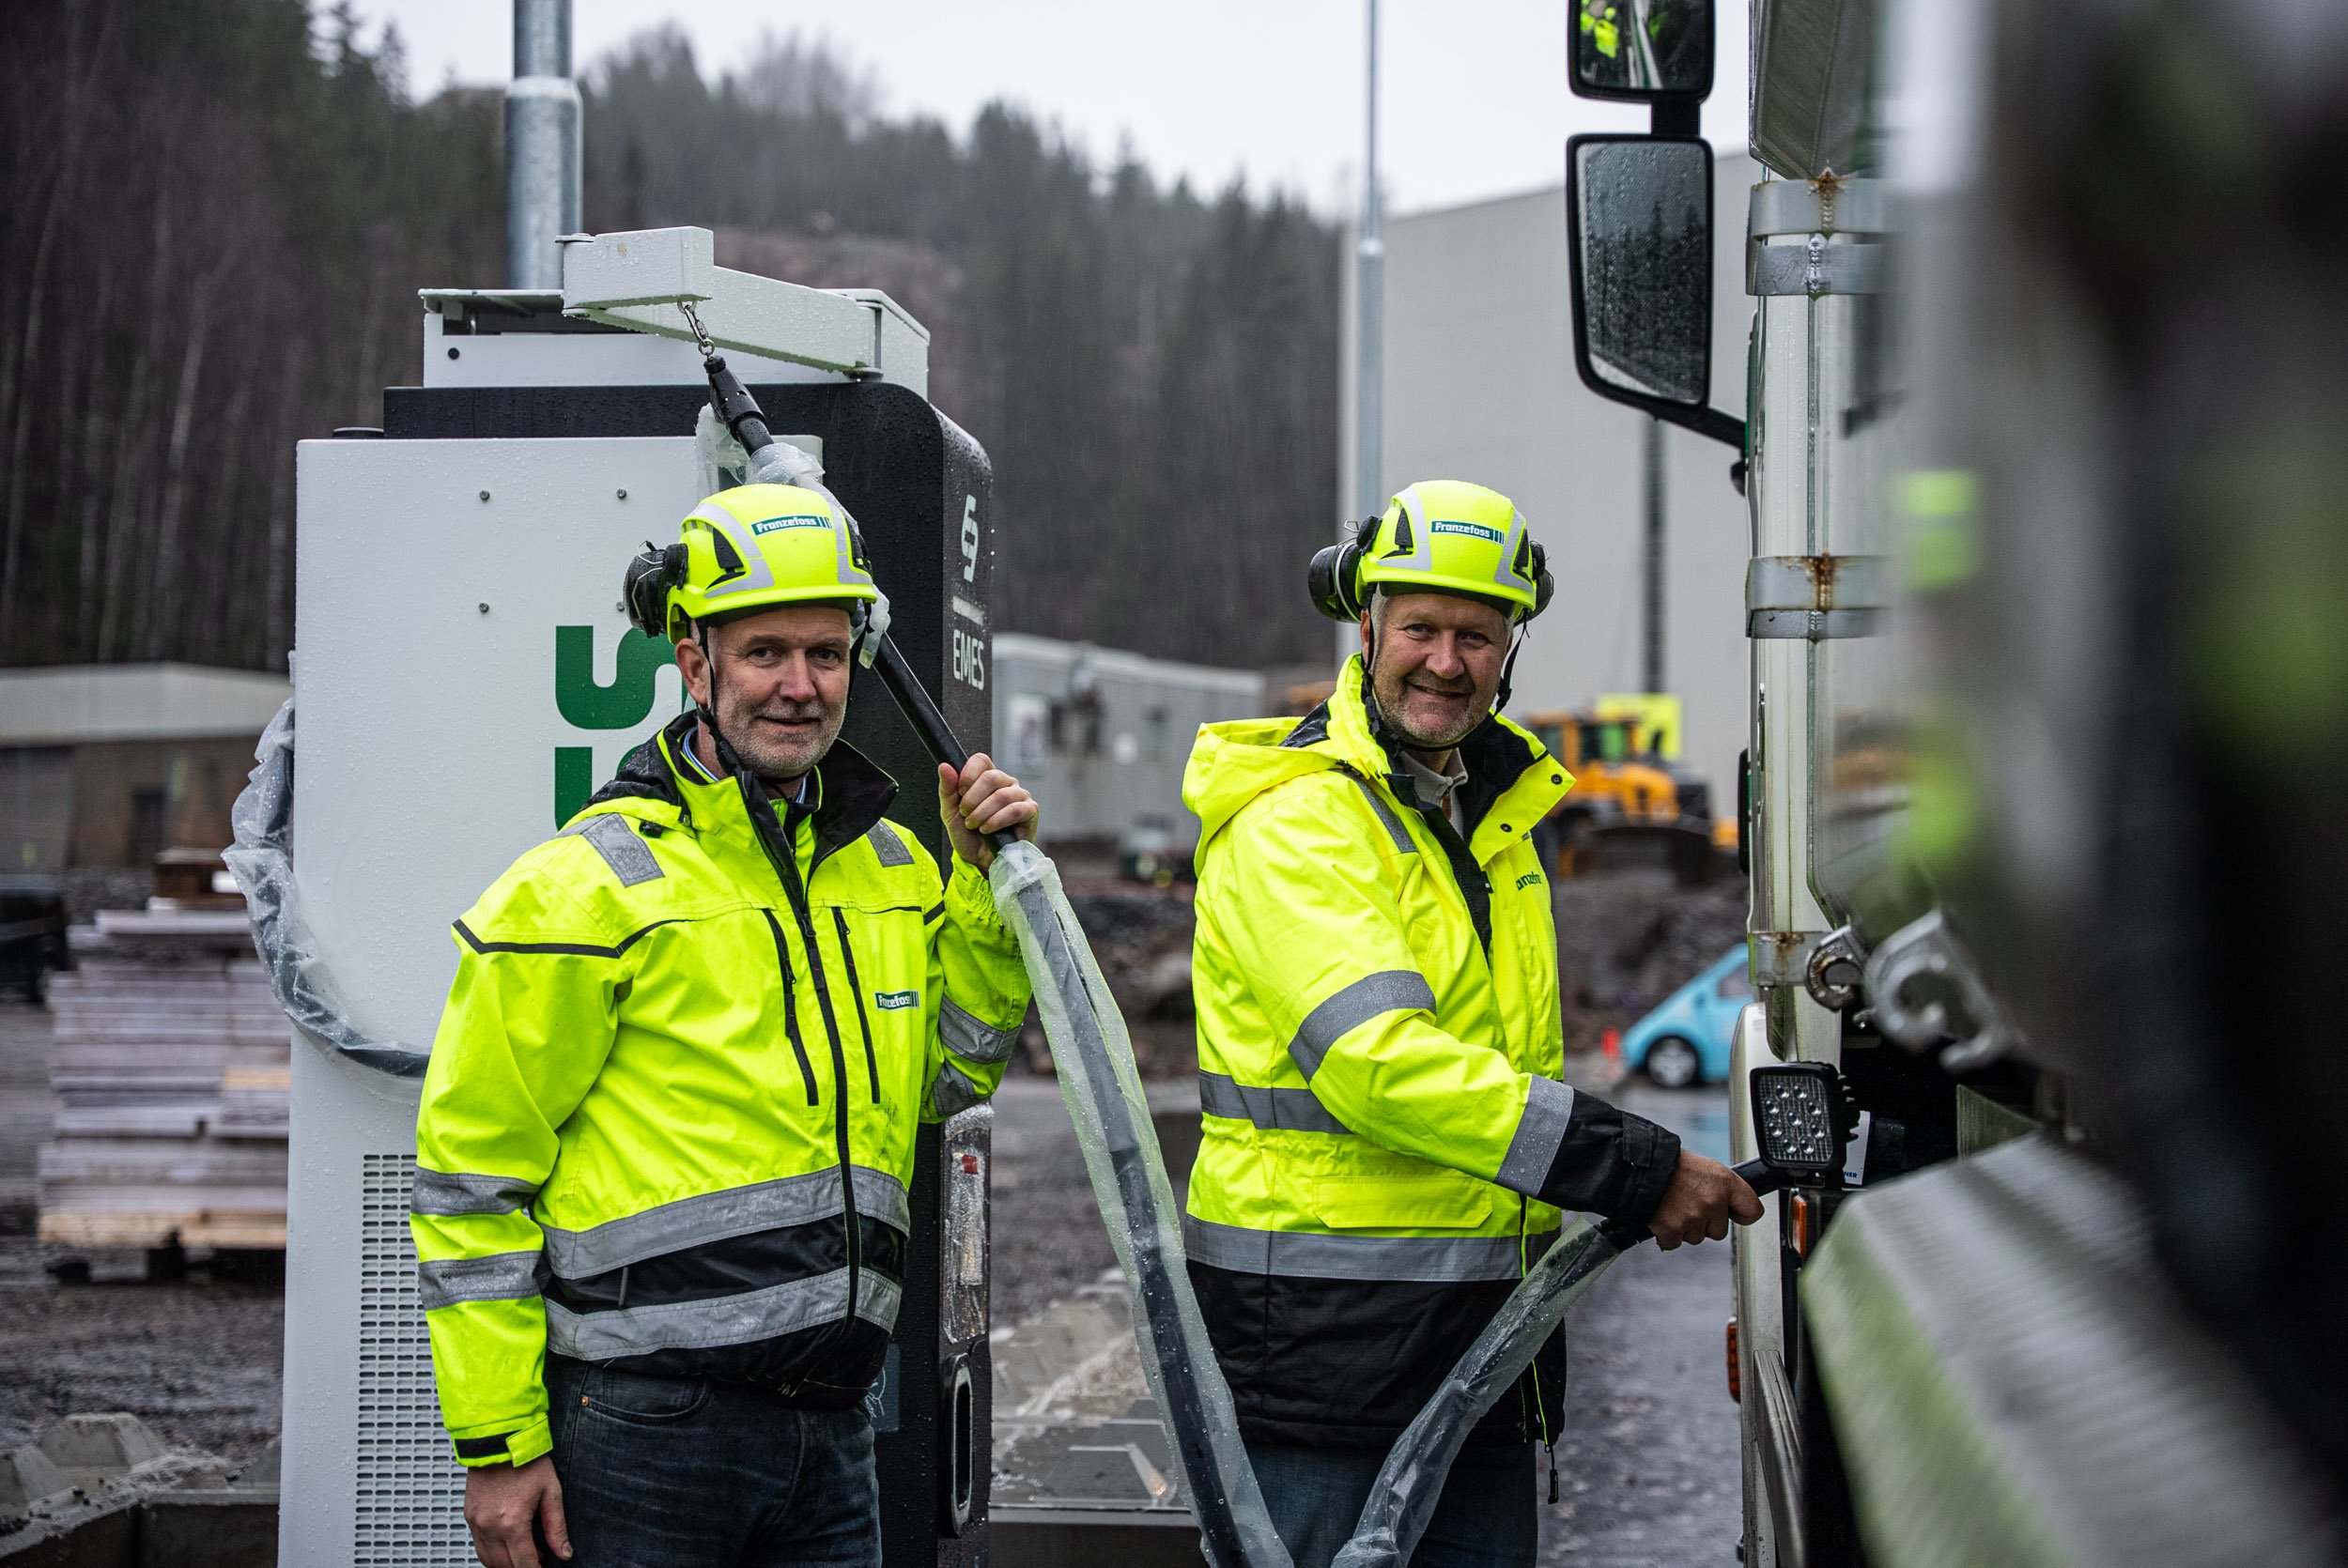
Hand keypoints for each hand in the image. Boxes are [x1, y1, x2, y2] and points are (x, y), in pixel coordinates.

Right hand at [464, 1455, 569, 1566]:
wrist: (500, 1439)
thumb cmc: (527, 1461)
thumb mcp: (551, 1492)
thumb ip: (556, 1527)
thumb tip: (564, 1552)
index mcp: (512, 1522)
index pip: (523, 1564)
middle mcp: (490, 1526)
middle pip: (504, 1566)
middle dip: (522, 1567)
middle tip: (538, 1559)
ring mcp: (476, 1522)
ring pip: (487, 1560)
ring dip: (505, 1563)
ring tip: (524, 1552)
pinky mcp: (469, 1516)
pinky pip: (478, 1545)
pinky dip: (492, 1552)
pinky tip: (507, 1543)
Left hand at [937, 752, 1038, 870]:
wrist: (980, 861)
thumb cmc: (968, 835)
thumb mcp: (951, 813)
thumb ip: (947, 789)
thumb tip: (944, 766)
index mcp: (987, 777)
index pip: (981, 760)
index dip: (968, 774)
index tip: (960, 792)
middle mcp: (1006, 782)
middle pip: (991, 777)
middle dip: (973, 799)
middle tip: (966, 815)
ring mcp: (1020, 796)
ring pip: (1001, 795)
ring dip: (983, 813)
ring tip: (975, 826)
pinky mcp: (1030, 811)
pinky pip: (1015, 809)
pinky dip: (997, 821)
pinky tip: (988, 829)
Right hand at [1647, 1151, 1764, 1250]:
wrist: (1640, 1167)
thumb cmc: (1671, 1166)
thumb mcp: (1706, 1168)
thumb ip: (1721, 1189)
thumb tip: (1731, 1207)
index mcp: (1725, 1183)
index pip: (1752, 1210)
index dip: (1742, 1215)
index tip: (1735, 1216)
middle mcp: (1713, 1201)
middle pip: (1719, 1231)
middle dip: (1705, 1223)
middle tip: (1688, 1205)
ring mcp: (1694, 1217)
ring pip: (1696, 1237)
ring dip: (1684, 1228)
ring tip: (1672, 1206)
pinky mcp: (1673, 1229)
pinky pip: (1674, 1243)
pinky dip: (1667, 1235)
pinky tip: (1662, 1217)